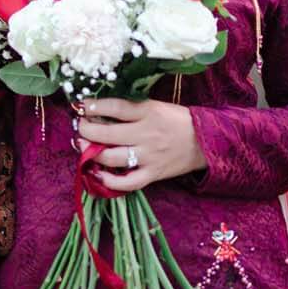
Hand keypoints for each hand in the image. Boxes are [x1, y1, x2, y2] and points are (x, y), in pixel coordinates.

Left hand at [76, 97, 206, 191]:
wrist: (206, 141)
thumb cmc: (177, 120)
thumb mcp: (156, 106)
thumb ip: (132, 108)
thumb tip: (100, 110)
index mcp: (148, 112)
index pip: (115, 107)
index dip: (93, 106)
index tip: (82, 106)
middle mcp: (147, 134)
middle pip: (107, 134)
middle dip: (86, 131)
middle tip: (80, 128)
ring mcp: (149, 156)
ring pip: (112, 158)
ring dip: (91, 153)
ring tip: (83, 147)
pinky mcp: (153, 174)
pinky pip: (128, 182)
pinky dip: (110, 181)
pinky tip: (97, 174)